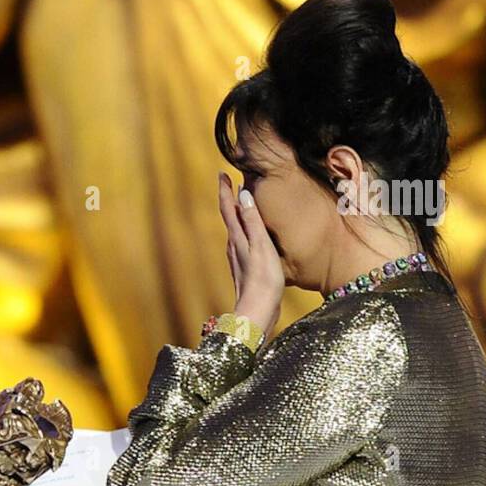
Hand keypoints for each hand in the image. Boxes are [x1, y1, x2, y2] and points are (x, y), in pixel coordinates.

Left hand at [218, 172, 282, 336]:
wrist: (257, 311)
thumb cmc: (262, 279)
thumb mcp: (260, 245)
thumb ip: (252, 220)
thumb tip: (242, 194)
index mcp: (237, 238)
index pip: (227, 208)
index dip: (224, 190)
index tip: (222, 173)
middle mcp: (234, 246)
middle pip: (229, 217)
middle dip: (230, 198)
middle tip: (232, 182)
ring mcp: (238, 258)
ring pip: (235, 229)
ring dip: (237, 214)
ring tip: (243, 203)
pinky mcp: (246, 268)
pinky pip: (243, 241)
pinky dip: (245, 230)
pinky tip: (252, 234)